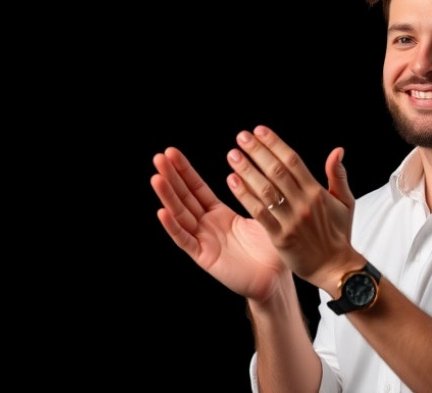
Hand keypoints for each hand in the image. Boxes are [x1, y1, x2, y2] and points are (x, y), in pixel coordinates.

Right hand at [151, 147, 286, 302]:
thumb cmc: (271, 248)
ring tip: (157, 177)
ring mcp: (203, 241)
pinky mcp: (204, 257)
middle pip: (184, 197)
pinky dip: (173, 227)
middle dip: (172, 177)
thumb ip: (254, 194)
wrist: (275, 279)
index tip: (172, 152)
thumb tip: (250, 168)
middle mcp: (206, 225)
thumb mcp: (262, 214)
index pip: (197, 188)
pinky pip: (185, 240)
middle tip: (159, 156)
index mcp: (219, 214)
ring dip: (168, 197)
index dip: (184, 171)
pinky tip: (162, 212)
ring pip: (180, 215)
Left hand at [226, 125, 357, 292]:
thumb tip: (338, 150)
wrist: (336, 267)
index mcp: (317, 192)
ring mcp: (291, 220)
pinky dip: (245, 196)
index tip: (259, 131)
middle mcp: (304, 203)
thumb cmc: (339, 234)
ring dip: (247, 170)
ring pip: (266, 190)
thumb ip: (338, 175)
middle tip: (241, 137)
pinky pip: (259, 213)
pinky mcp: (280, 237)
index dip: (275, 144)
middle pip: (277, 171)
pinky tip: (232, 181)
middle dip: (257, 151)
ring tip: (233, 155)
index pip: (293, 161)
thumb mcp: (345, 202)